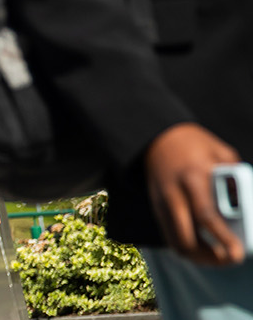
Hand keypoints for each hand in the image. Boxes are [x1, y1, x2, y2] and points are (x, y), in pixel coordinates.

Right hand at [146, 123, 243, 265]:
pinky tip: (205, 250)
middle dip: (210, 257)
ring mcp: (163, 205)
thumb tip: (247, 205)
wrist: (157, 140)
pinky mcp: (158, 211)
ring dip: (199, 258)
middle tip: (231, 259)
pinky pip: (172, 239)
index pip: (207, 216)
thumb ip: (237, 177)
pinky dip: (189, 250)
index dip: (223, 238)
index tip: (238, 254)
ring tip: (219, 259)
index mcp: (193, 178)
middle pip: (187, 239)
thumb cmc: (195, 145)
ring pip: (177, 244)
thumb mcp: (221, 153)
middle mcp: (175, 195)